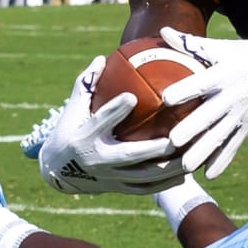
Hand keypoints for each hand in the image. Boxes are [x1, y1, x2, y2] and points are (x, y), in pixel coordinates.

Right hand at [38, 55, 184, 194]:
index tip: (132, 97)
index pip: (100, 121)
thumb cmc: (69, 130)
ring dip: (167, 169)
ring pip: (143, 177)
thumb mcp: (72, 107)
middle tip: (176, 137)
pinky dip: (166, 183)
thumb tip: (102, 58)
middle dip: (153, 148)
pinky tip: (186, 173)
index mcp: (85, 136)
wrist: (57, 170)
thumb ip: (86, 83)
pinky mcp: (118, 188)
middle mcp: (98, 159)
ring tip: (190, 157)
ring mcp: (109, 176)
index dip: (115, 110)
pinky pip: (146, 189)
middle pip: (129, 155)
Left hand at [160, 27, 247, 178]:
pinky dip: (222, 161)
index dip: (185, 90)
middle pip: (209, 116)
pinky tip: (208, 175)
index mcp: (224, 74)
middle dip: (192, 130)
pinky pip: (234, 146)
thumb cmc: (246, 55)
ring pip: (220, 136)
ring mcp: (242, 114)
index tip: (166, 98)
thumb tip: (162, 32)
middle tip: (172, 143)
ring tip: (184, 167)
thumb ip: (190, 44)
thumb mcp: (222, 47)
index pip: (202, 83)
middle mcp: (233, 96)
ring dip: (202, 153)